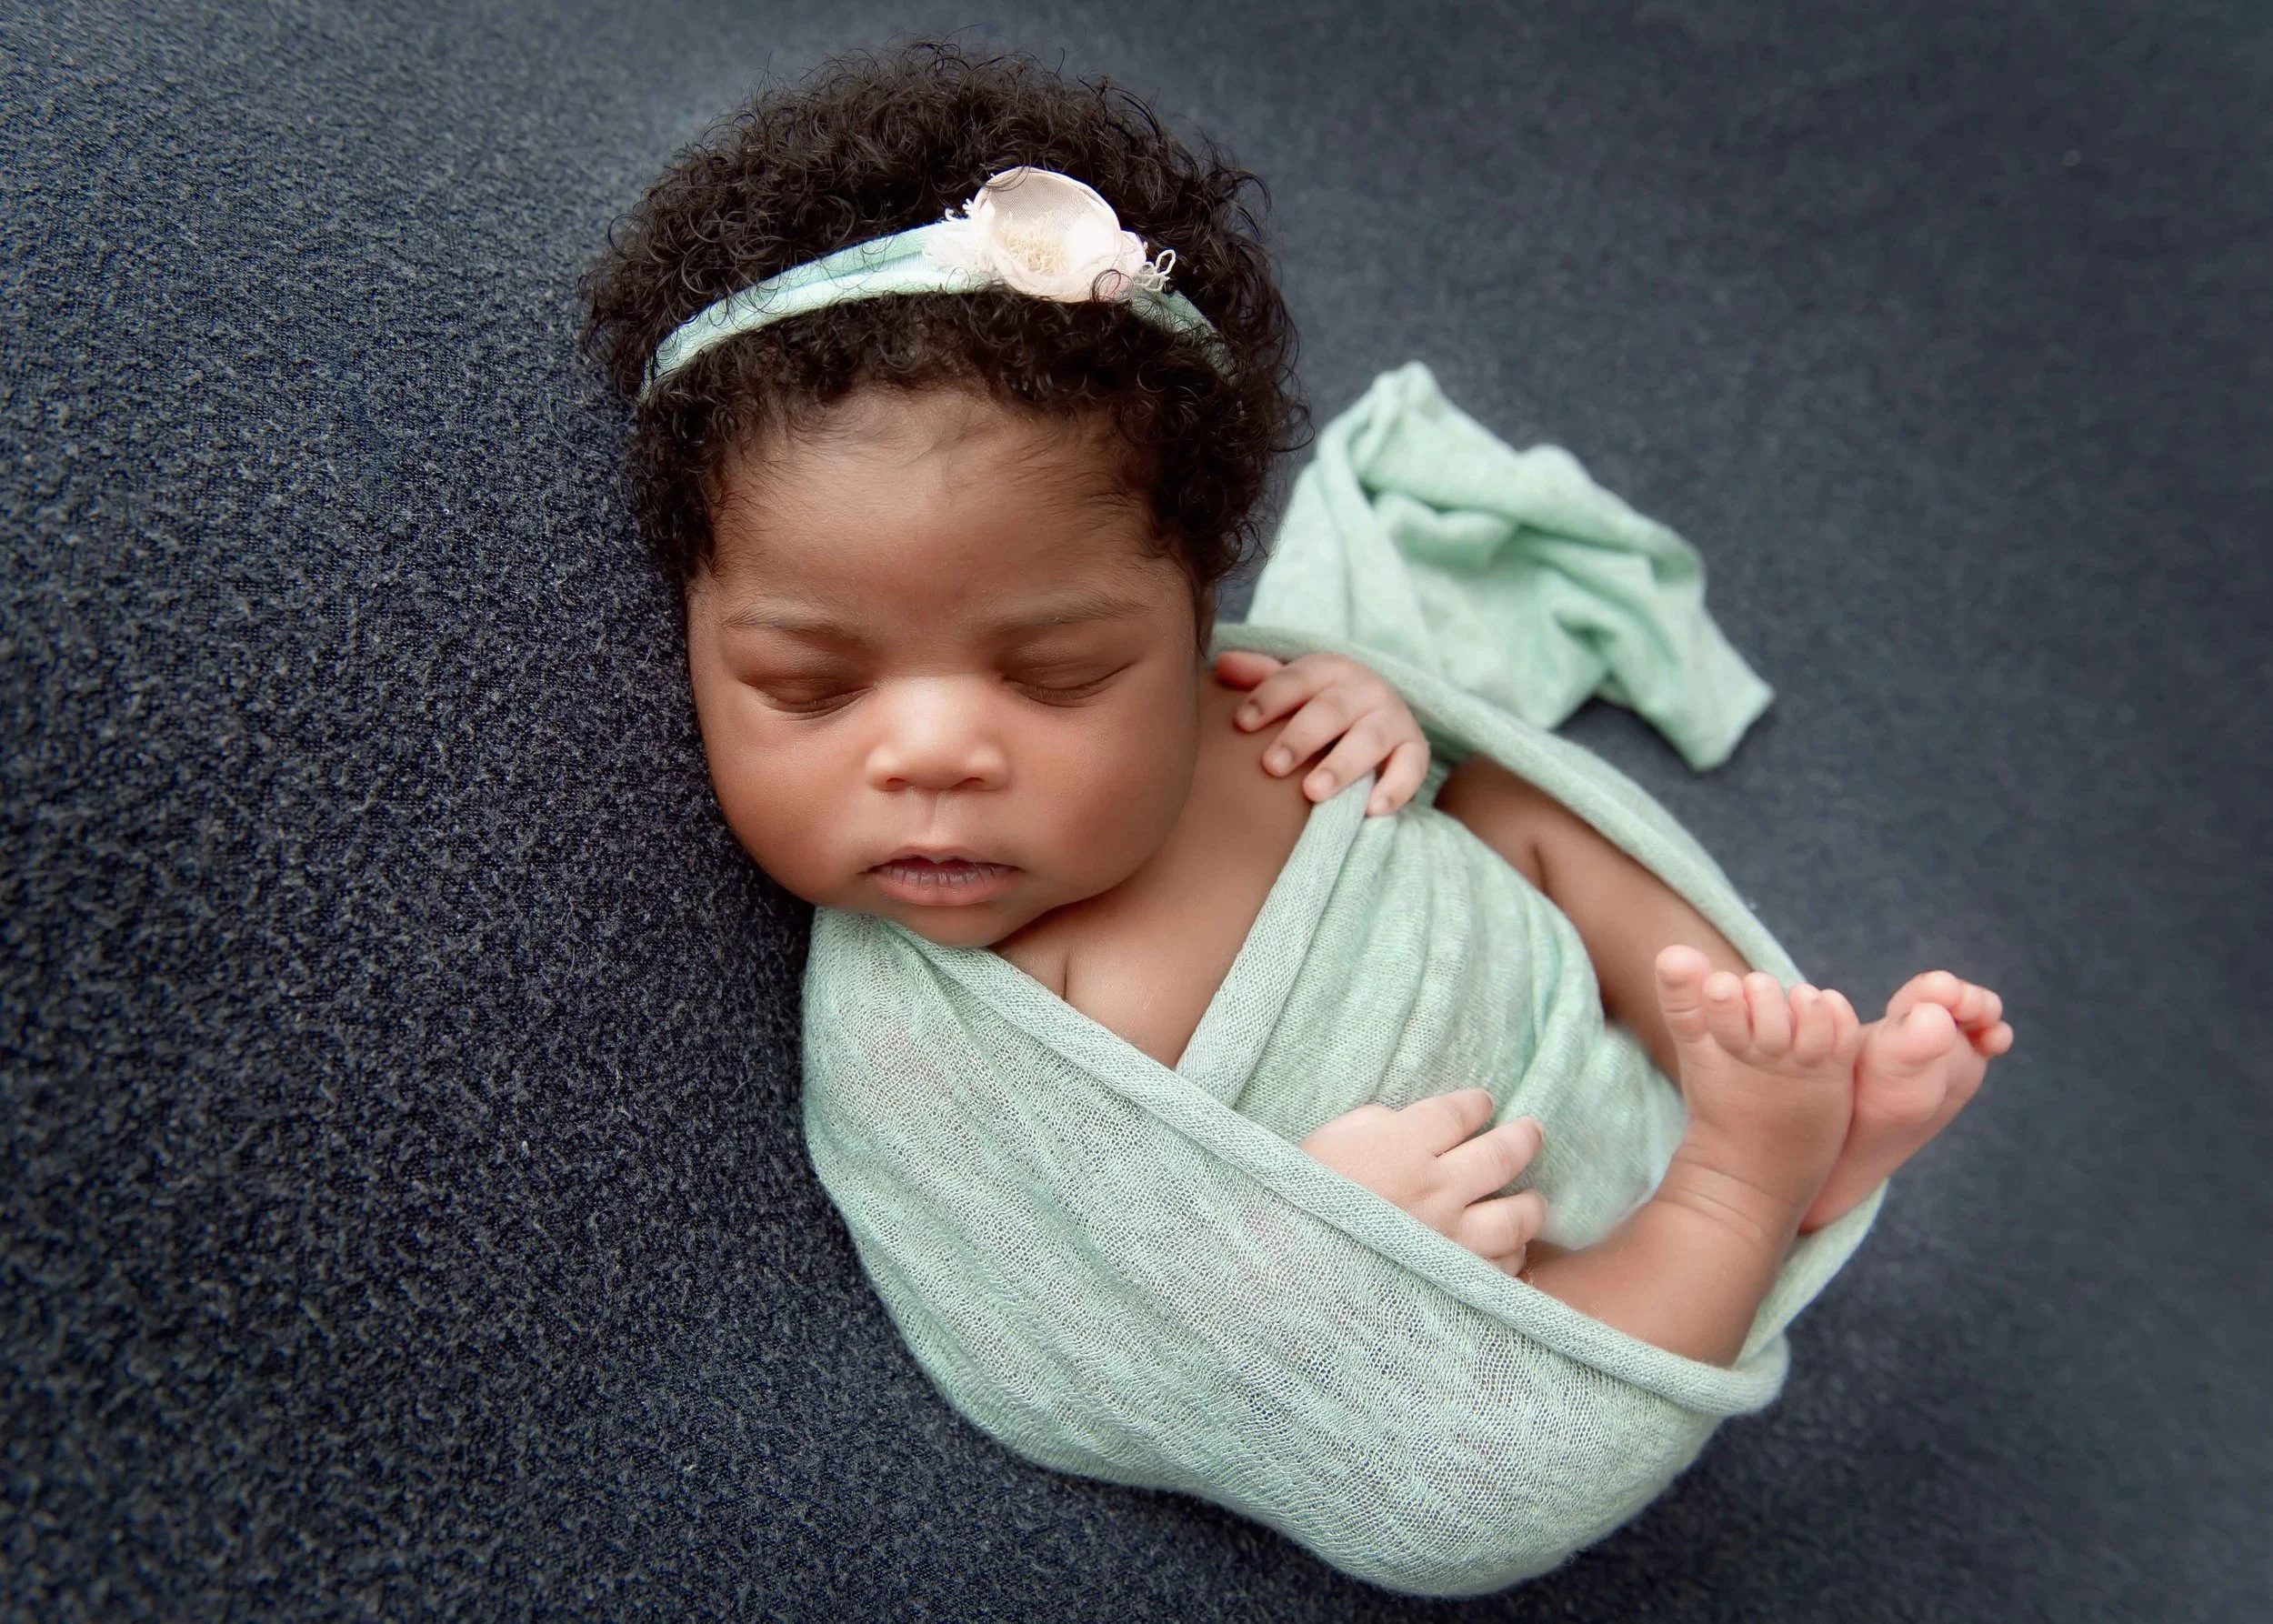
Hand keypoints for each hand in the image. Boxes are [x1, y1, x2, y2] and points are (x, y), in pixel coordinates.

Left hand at [1213, 650, 1431, 816]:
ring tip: (1313, 791)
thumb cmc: (1321, 704)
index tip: (1241, 723)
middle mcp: (1365, 688)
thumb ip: (1260, 677)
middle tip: (1272, 766)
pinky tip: (1371, 810)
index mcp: (1330, 669)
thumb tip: (1222, 665)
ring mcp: (1393, 718)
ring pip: (1370, 738)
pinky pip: (1411, 767)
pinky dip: (1396, 788)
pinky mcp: (1414, 749)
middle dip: (1301, 736)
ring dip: (1342, 765)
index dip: (1269, 698)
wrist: (1381, 713)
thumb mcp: (1294, 687)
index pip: (1297, 679)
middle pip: (1332, 709)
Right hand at [1297, 1089, 1548, 1274]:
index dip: (1476, 1104)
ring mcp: (1450, 1239)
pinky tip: (1508, 1249)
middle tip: (1533, 1131)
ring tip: (1533, 1200)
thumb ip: (1377, 1126)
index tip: (1484, 1103)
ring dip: (1530, 1205)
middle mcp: (1438, 1189)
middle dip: (1524, 1138)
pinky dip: (1509, 1256)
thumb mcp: (1329, 1142)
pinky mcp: (1453, 1283)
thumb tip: (1406, 1125)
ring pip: (1516, 1217)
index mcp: (1404, 1146)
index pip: (1459, 1113)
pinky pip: (1501, 1269)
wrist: (1288, 1270)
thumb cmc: (1300, 1200)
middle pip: (1503, 1155)